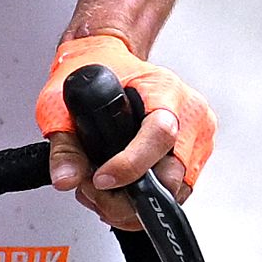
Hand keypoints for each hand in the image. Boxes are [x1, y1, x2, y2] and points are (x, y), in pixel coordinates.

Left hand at [39, 33, 214, 213]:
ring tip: (103, 186)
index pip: (160, 134)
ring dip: (134, 202)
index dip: (131, 165)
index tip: (102, 179)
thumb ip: (65, 146)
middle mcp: (189, 113)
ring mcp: (197, 136)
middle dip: (127, 195)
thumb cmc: (96, 72)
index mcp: (164, 89)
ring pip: (174, 190)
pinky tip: (122, 186)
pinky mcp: (196, 155)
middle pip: (170, 176)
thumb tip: (67, 178)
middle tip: (94, 188)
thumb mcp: (65, 103)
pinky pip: (177, 190)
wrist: (109, 60)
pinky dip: (146, 198)